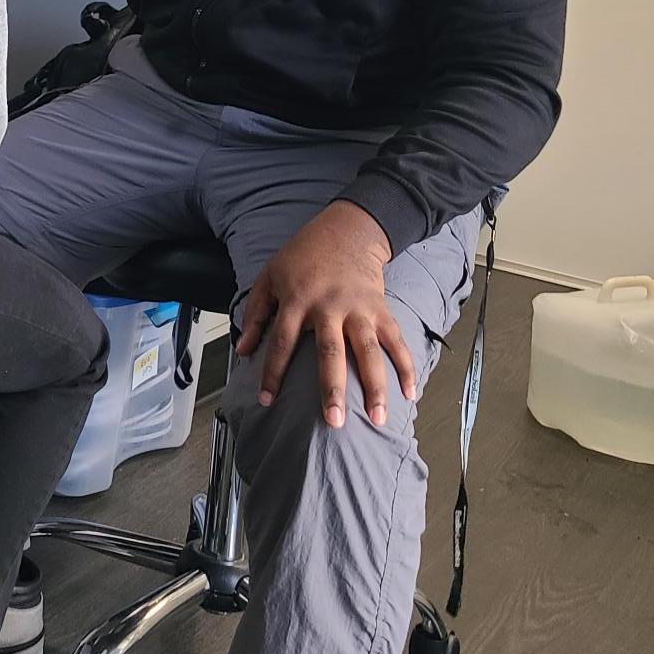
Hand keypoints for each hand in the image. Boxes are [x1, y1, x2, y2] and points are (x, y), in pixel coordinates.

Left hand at [235, 202, 415, 429]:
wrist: (345, 231)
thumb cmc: (301, 258)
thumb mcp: (270, 278)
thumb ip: (255, 313)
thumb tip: (243, 349)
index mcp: (297, 300)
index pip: (282, 342)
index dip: (273, 372)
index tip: (267, 401)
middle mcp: (329, 307)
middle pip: (330, 352)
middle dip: (332, 388)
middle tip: (333, 422)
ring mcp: (358, 309)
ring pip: (367, 351)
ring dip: (375, 385)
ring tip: (378, 418)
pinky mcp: (380, 309)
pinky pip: (395, 341)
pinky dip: (406, 366)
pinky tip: (410, 393)